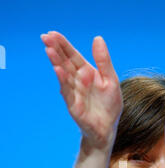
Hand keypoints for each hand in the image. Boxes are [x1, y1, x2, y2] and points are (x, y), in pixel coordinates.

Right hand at [41, 31, 122, 149]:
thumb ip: (103, 61)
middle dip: (56, 50)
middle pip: (65, 63)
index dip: (63, 45)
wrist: (108, 129)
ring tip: (49, 50)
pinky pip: (67, 92)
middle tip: (45, 37)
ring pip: (64, 76)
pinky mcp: (74, 106)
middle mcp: (78, 82)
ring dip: (57, 62)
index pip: (73, 56)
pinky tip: (58, 70)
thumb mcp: (111, 80)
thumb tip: (97, 38)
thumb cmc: (110, 106)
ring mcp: (74, 93)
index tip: (52, 33)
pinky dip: (63, 81)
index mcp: (87, 73)